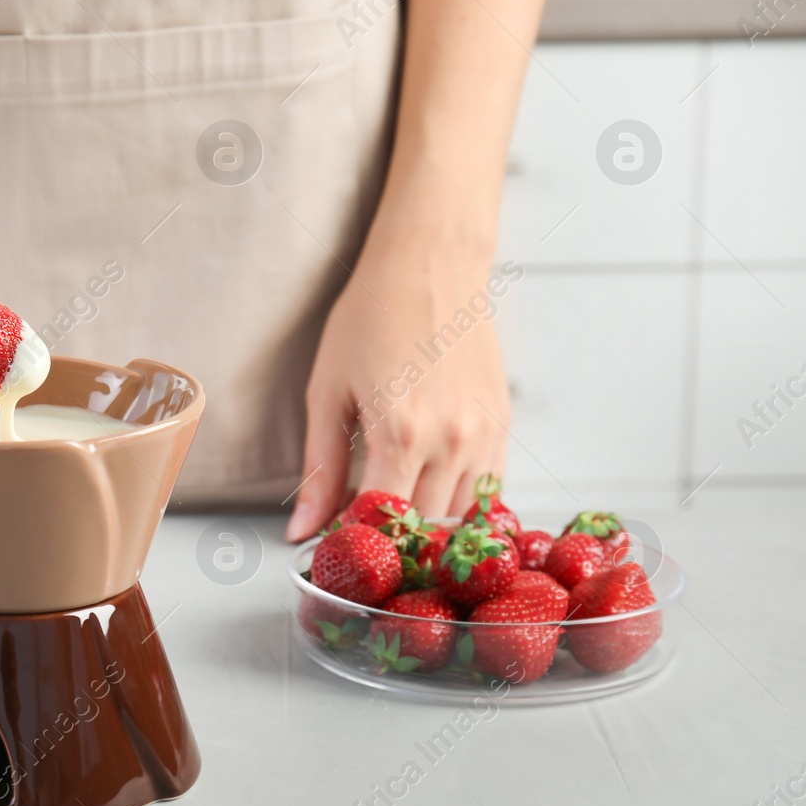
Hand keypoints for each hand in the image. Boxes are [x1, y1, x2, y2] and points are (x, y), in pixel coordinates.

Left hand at [286, 247, 511, 541]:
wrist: (431, 264)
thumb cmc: (372, 315)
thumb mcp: (327, 391)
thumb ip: (319, 469)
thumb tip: (302, 530)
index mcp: (401, 434)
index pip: (382, 525)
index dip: (356, 542)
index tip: (337, 542)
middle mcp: (452, 441)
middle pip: (423, 529)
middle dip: (391, 540)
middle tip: (362, 530)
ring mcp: (485, 435)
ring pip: (459, 517)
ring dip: (425, 525)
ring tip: (393, 509)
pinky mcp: (503, 426)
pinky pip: (487, 491)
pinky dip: (457, 503)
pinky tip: (429, 488)